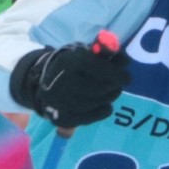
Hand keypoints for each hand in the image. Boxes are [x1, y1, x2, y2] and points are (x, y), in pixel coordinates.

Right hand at [10, 39, 129, 127]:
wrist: (41, 82)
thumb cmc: (70, 64)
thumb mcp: (84, 51)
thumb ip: (105, 53)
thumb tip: (124, 61)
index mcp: (68, 62)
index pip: (99, 67)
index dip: (117, 73)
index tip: (127, 77)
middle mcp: (62, 82)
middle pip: (101, 87)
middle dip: (115, 86)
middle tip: (119, 84)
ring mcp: (60, 102)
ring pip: (98, 102)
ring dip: (110, 97)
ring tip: (111, 92)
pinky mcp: (62, 118)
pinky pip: (92, 116)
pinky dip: (103, 110)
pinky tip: (105, 104)